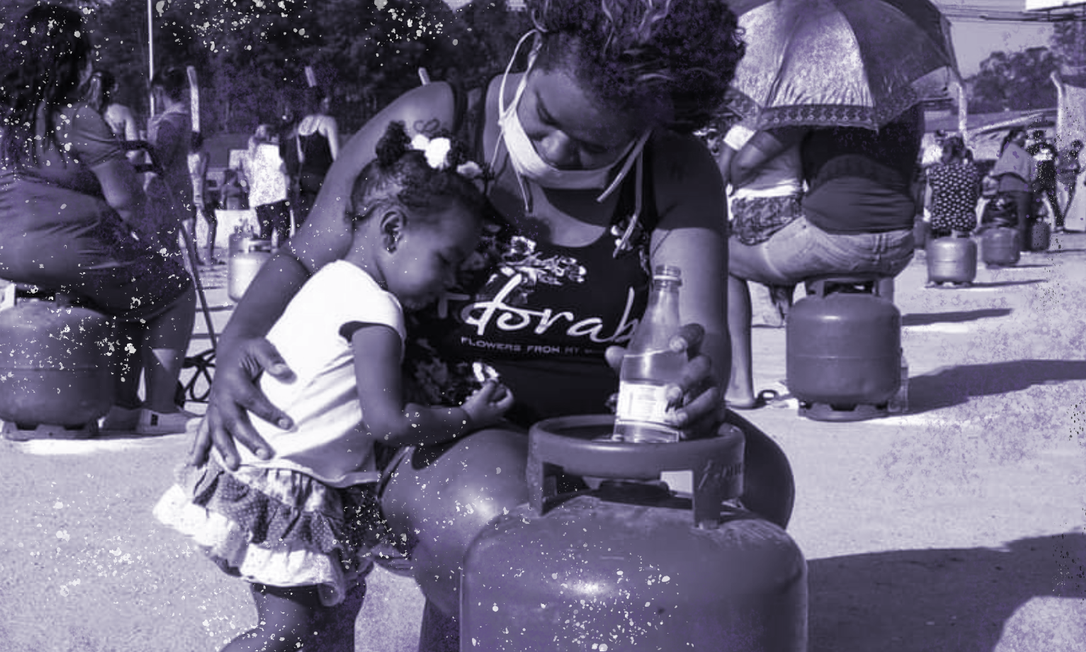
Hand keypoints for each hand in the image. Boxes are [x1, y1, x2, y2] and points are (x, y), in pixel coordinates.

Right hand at [189, 337, 295, 469]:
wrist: (232, 348)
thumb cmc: (250, 349)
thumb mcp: (262, 348)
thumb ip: (273, 359)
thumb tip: (286, 373)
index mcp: (233, 381)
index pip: (252, 400)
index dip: (270, 413)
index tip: (288, 424)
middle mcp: (220, 396)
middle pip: (234, 421)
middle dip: (248, 439)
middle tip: (266, 455)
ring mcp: (214, 406)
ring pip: (217, 431)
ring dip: (224, 449)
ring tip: (234, 466)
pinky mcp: (212, 412)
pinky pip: (202, 431)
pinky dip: (199, 447)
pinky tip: (196, 464)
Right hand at [461, 380, 514, 430]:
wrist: (460, 422)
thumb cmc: (472, 411)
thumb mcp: (482, 395)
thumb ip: (490, 386)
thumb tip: (496, 380)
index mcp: (499, 410)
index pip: (510, 399)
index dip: (507, 390)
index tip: (502, 385)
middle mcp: (496, 415)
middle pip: (500, 400)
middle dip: (493, 391)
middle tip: (488, 387)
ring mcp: (489, 418)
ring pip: (490, 403)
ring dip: (484, 396)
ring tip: (476, 392)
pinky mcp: (481, 419)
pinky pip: (483, 408)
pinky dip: (479, 402)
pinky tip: (470, 399)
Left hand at [605, 323, 724, 439]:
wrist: (690, 391)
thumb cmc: (667, 374)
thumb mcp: (649, 365)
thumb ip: (630, 360)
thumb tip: (611, 353)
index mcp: (690, 349)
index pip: (695, 333)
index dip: (687, 336)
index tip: (675, 345)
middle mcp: (704, 367)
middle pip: (703, 366)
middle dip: (688, 381)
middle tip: (669, 394)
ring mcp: (712, 387)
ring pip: (712, 395)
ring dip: (694, 408)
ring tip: (676, 419)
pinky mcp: (716, 408)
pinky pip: (713, 417)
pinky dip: (700, 427)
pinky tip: (685, 433)